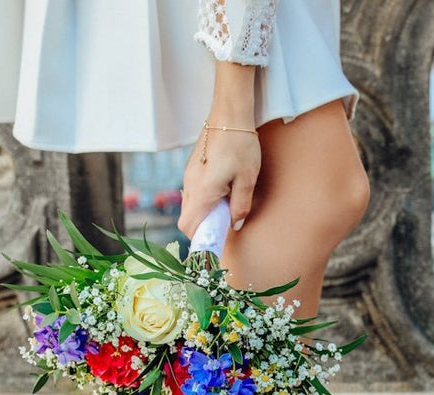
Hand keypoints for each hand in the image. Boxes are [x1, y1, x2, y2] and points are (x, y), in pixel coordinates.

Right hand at [178, 124, 260, 239]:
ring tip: (226, 205)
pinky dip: (203, 200)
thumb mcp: (247, 179)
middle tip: (224, 223)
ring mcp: (188, 175)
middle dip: (203, 227)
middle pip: (186, 219)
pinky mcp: (192, 168)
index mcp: (202, 191)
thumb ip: (240, 206)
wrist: (229, 114)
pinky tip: (222, 190)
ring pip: (189, 205)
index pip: (189, 226)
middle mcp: (190, 185)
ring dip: (204, 212)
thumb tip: (234, 225)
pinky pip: (193, 192)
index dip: (200, 238)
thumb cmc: (240, 145)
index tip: (215, 241)